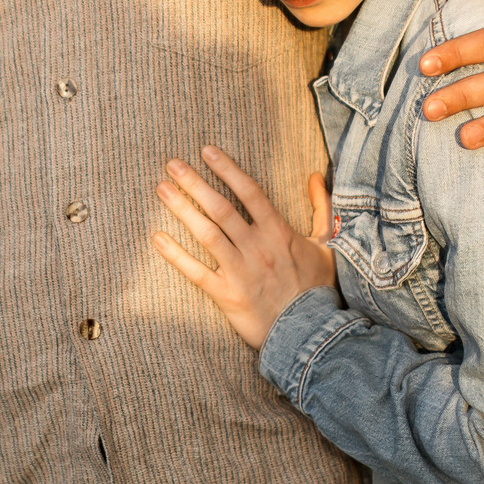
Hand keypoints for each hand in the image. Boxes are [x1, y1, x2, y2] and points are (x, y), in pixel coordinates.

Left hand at [153, 147, 336, 349]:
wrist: (311, 332)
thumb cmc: (317, 288)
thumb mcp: (326, 245)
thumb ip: (321, 208)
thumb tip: (317, 176)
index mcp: (278, 232)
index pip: (249, 192)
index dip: (227, 169)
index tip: (206, 151)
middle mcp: (256, 247)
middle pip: (221, 208)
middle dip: (195, 183)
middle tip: (172, 164)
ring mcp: (240, 270)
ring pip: (206, 233)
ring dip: (182, 209)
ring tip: (162, 189)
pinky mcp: (227, 295)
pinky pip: (196, 272)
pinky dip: (175, 255)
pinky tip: (157, 238)